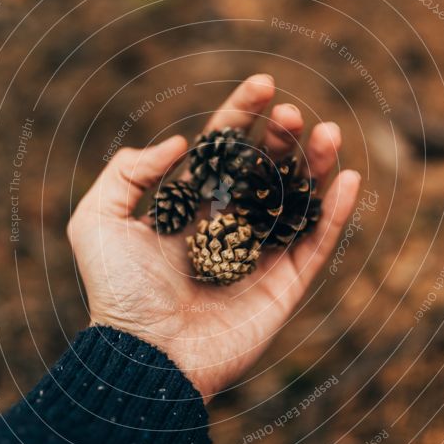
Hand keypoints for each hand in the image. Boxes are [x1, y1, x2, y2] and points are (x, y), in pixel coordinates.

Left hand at [67, 74, 360, 399]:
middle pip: (264, 170)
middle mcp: (226, 227)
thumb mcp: (96, 221)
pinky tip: (347, 180)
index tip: (263, 84)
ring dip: (315, 166)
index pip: (222, 152)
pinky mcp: (282, 288)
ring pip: (296, 201)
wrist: (145, 358)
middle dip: (280, 137)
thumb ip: (128, 172)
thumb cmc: (117, 292)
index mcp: (188, 208)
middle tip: (291, 113)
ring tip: (327, 133)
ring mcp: (257, 257)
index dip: (242, 116)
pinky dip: (335, 214)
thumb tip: (182, 142)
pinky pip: (315, 245)